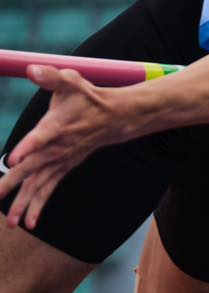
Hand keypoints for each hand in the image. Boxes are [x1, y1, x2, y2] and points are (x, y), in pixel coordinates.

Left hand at [0, 66, 118, 229]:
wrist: (114, 119)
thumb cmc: (87, 97)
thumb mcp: (71, 80)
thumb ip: (50, 75)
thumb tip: (31, 68)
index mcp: (57, 127)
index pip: (40, 139)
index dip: (26, 149)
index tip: (10, 161)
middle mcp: (58, 149)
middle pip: (32, 169)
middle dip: (12, 184)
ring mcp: (60, 162)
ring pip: (39, 186)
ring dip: (25, 204)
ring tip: (11, 223)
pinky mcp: (62, 169)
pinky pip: (48, 190)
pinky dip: (38, 206)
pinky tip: (28, 223)